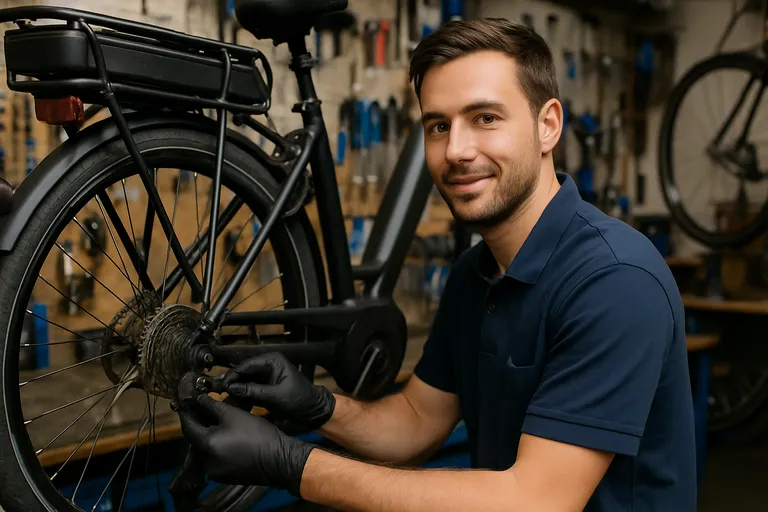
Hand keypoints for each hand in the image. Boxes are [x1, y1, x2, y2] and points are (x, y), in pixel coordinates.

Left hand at [178, 393, 313, 495]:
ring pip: (205, 449)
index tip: (185, 401)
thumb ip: (212, 405)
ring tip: (218, 422)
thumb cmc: (257, 434)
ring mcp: (215, 472)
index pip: (187, 426)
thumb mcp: (234, 414)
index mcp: (206, 445)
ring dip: (208, 435)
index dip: (186, 412)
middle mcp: (205, 462)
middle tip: (203, 409)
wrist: (278, 460)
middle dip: (199, 423)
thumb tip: (199, 399)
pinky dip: (217, 447)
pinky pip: (214, 458)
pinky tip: (227, 437)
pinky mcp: (225, 477)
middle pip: (195, 438)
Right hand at [217, 353, 334, 431]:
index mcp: (272, 361)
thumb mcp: (276, 395)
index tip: (222, 385)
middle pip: (243, 372)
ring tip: (221, 397)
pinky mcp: (264, 389)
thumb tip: (232, 388)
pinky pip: (248, 390)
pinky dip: (241, 396)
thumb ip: (254, 391)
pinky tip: (231, 402)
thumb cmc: (300, 399)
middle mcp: (266, 366)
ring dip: (234, 390)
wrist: (312, 411)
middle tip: (216, 391)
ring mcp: (265, 378)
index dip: (232, 375)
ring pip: (244, 382)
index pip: (246, 365)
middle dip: (231, 382)